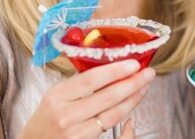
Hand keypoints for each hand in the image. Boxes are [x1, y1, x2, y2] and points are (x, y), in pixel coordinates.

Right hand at [19, 59, 153, 138]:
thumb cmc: (47, 117)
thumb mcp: (56, 95)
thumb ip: (79, 83)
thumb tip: (112, 67)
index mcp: (58, 95)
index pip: (92, 79)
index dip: (116, 71)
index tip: (134, 63)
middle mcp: (66, 114)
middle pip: (108, 96)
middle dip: (132, 83)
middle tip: (148, 73)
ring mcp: (75, 133)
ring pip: (113, 114)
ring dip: (133, 99)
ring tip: (144, 86)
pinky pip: (110, 128)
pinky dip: (124, 115)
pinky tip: (132, 105)